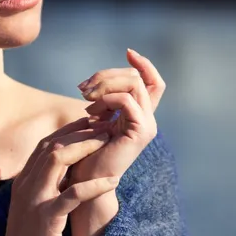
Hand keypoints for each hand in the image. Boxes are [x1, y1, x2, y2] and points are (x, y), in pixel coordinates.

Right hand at [0, 117, 120, 235]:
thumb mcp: (35, 209)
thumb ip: (46, 190)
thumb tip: (69, 175)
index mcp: (24, 182)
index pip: (45, 145)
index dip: (69, 131)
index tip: (90, 123)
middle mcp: (26, 185)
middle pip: (52, 146)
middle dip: (79, 132)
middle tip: (104, 125)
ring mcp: (35, 200)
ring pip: (58, 160)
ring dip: (85, 147)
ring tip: (108, 141)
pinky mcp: (46, 218)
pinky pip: (73, 195)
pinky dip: (94, 185)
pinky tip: (113, 180)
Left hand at [69, 48, 163, 185]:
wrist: (84, 184)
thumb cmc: (84, 154)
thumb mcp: (95, 120)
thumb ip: (104, 102)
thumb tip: (98, 81)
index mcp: (139, 115)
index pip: (153, 82)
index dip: (144, 64)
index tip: (128, 51)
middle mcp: (147, 119)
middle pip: (138, 77)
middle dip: (107, 75)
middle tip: (82, 87)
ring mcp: (147, 126)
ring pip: (133, 84)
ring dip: (104, 84)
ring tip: (83, 97)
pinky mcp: (140, 133)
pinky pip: (127, 100)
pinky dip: (107, 98)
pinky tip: (90, 110)